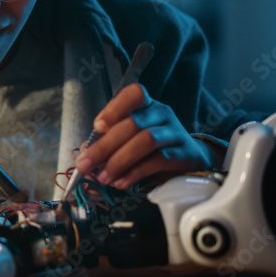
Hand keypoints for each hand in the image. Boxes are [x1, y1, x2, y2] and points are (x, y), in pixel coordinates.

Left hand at [73, 83, 211, 188]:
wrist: (190, 158)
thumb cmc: (152, 145)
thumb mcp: (130, 137)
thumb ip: (108, 141)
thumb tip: (85, 154)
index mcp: (146, 105)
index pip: (134, 94)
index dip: (115, 108)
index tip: (97, 127)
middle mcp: (162, 114)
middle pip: (133, 124)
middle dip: (104, 146)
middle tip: (84, 165)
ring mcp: (175, 133)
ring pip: (146, 141)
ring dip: (119, 161)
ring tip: (103, 178)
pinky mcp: (185, 154)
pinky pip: (159, 161)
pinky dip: (135, 172)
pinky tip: (121, 182)